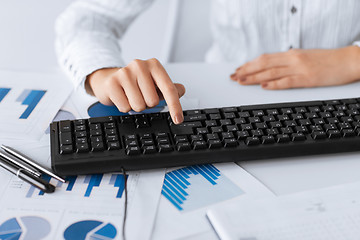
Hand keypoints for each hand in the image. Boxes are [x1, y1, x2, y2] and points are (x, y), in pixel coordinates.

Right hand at [85, 58, 185, 123]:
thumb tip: (181, 90)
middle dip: (148, 104)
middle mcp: (140, 65)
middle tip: (141, 96)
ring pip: (139, 106)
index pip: (169, 89)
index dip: (175, 107)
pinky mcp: (112, 83)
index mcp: (154, 65)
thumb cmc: (136, 83)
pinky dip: (124, 107)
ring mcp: (124, 73)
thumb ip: (170, 88)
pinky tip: (122, 97)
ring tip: (131, 96)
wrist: (109, 80)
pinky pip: (125, 107)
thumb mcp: (155, 84)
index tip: (178, 119)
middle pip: (153, 101)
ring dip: (136, 106)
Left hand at [230, 46, 359, 89]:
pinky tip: (263, 87)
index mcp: (291, 54)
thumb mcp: (304, 58)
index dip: (249, 64)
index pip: (264, 59)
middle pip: (263, 64)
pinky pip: (287, 82)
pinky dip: (274, 84)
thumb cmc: (326, 61)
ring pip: (271, 73)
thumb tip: (272, 69)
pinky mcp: (308, 79)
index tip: (238, 69)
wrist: (348, 61)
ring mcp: (299, 69)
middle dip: (246, 71)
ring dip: (254, 78)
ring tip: (241, 81)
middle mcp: (292, 60)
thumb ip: (288, 63)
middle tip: (233, 76)